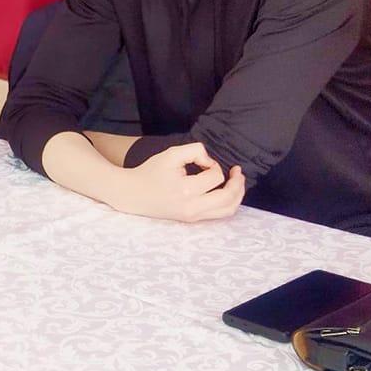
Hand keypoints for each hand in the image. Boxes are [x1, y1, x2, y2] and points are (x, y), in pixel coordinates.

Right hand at [110, 143, 245, 222]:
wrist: (133, 194)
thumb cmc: (151, 172)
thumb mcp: (171, 154)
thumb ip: (195, 150)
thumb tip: (210, 162)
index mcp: (186, 190)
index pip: (216, 177)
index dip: (214, 165)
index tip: (203, 162)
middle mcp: (192, 208)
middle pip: (228, 198)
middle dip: (237, 182)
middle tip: (237, 171)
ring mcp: (192, 217)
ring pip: (227, 210)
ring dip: (237, 195)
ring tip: (237, 182)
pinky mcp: (192, 220)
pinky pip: (219, 214)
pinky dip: (229, 203)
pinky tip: (228, 192)